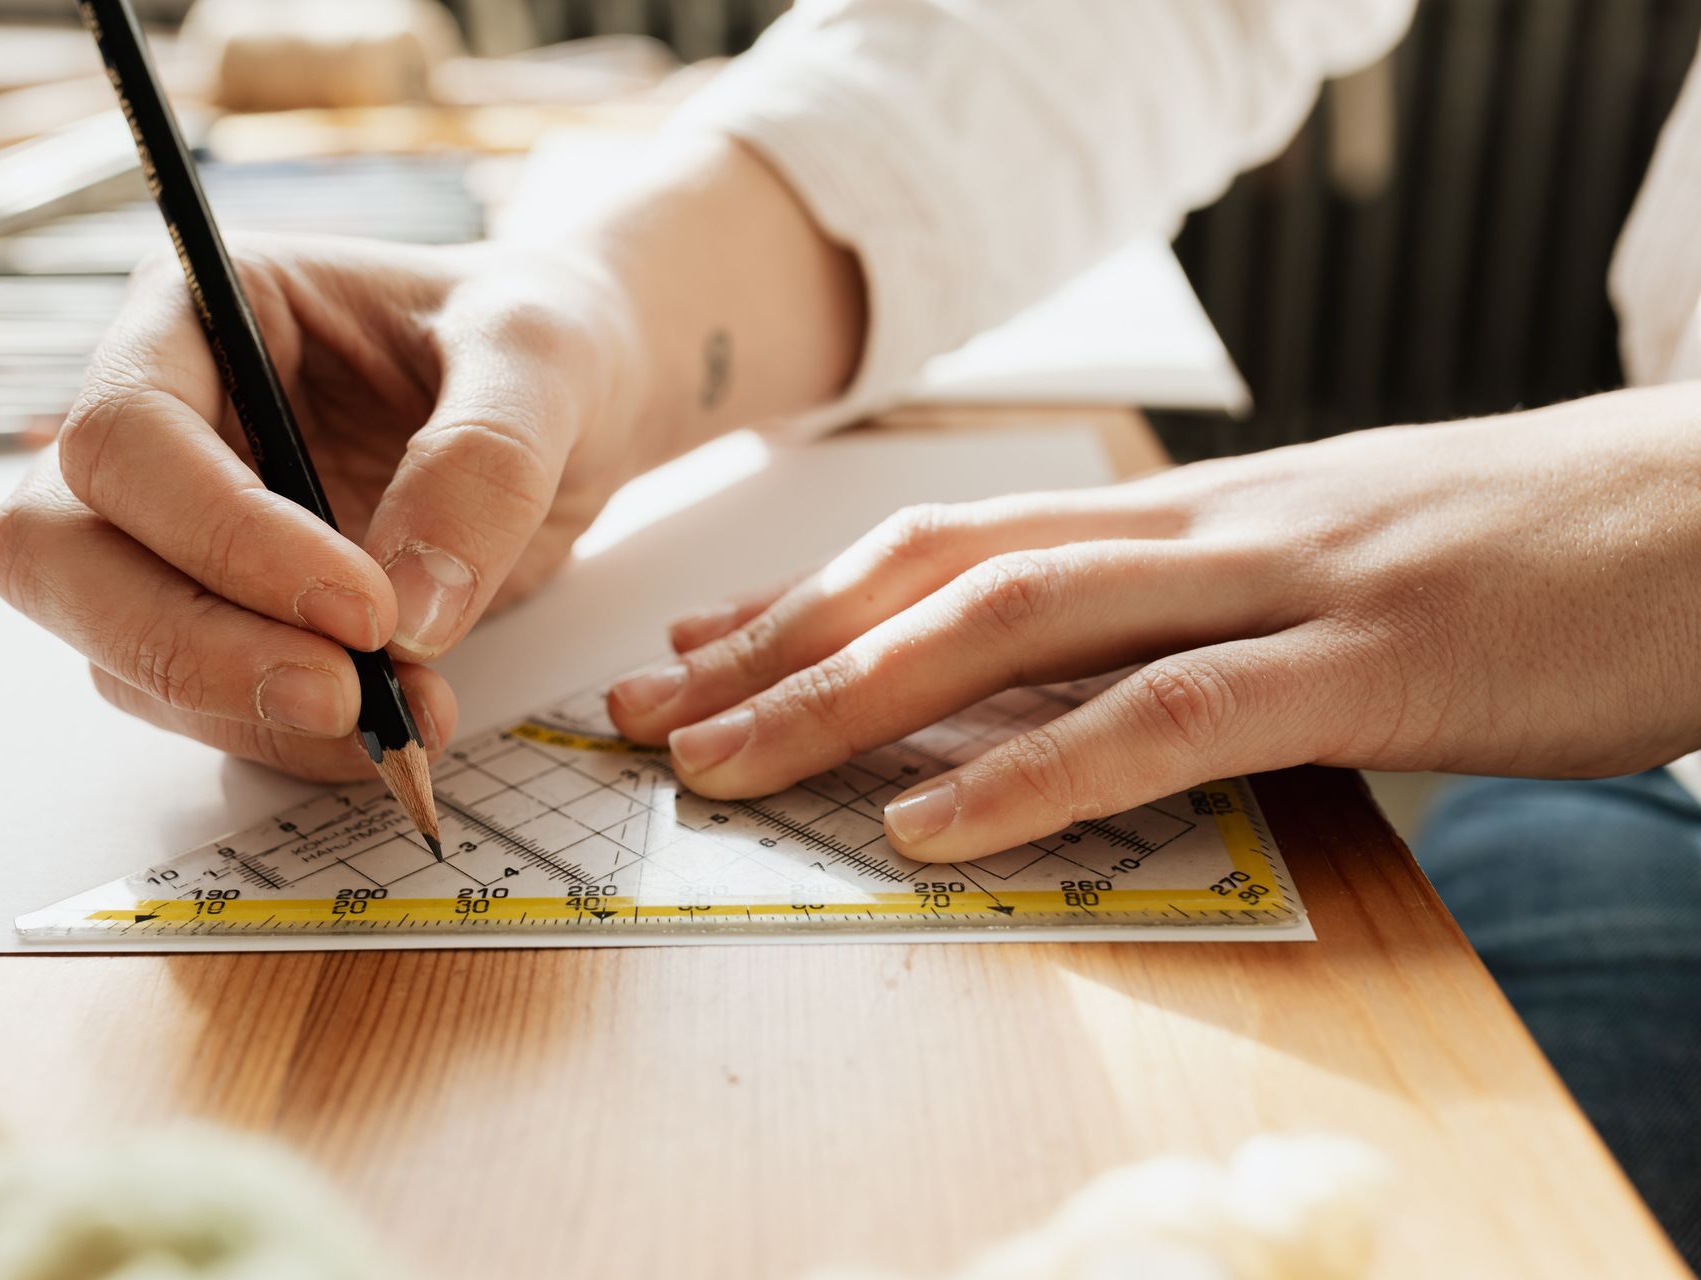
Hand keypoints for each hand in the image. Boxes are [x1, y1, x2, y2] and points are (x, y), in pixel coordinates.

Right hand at [0, 234, 649, 779]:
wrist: (579, 408)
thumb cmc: (541, 343)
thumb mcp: (541, 359)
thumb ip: (483, 464)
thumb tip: (409, 615)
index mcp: (200, 316)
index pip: (125, 436)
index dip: (223, 535)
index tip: (364, 607)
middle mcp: (164, 426)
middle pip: (57, 554)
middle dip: (188, 646)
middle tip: (341, 697)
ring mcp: (180, 535)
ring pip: (119, 652)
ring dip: (250, 710)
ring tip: (412, 715)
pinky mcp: (232, 621)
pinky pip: (208, 708)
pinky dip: (293, 742)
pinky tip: (400, 727)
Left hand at [609, 386, 1700, 860]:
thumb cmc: (1526, 554)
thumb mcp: (1333, 571)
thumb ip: (1204, 617)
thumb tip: (1088, 694)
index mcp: (1189, 515)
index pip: (956, 541)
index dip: (813, 594)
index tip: (700, 643)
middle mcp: (1202, 529)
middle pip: (941, 573)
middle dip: (777, 644)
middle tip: (649, 709)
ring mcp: (1279, 584)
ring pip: (1017, 627)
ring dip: (849, 695)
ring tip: (722, 761)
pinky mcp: (1366, 661)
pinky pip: (1169, 716)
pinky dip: (1037, 771)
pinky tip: (932, 821)